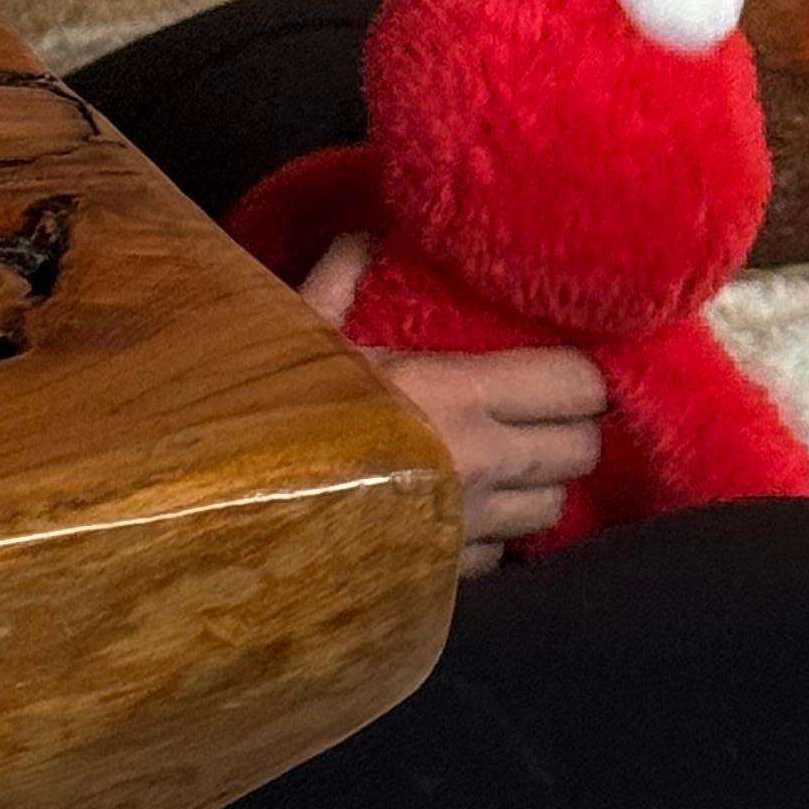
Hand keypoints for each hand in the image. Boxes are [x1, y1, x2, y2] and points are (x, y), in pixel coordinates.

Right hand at [301, 235, 606, 573]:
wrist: (226, 518)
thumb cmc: (269, 419)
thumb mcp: (300, 334)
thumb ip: (344, 275)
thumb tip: (370, 230)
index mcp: (456, 395)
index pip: (577, 385)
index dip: (582, 373)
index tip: (563, 361)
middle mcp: (479, 466)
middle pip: (582, 450)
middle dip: (572, 428)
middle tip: (544, 409)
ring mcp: (466, 530)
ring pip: (553, 508)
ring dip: (541, 484)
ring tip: (511, 460)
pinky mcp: (445, 578)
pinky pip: (505, 555)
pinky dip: (500, 533)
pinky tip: (468, 510)